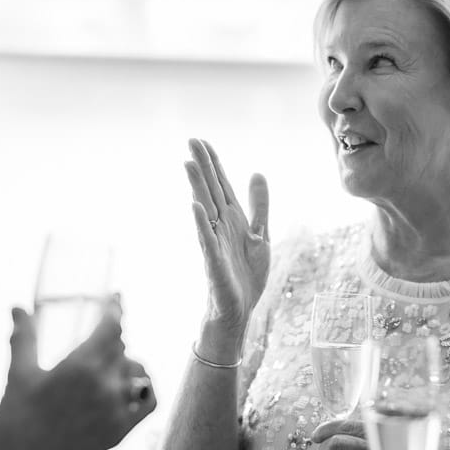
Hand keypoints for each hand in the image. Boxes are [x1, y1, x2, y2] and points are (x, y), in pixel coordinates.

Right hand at [0, 304, 156, 449]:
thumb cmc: (16, 419)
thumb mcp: (19, 374)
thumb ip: (24, 337)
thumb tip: (16, 307)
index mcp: (82, 366)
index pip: (111, 326)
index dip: (115, 308)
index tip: (116, 297)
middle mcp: (106, 385)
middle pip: (121, 347)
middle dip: (111, 336)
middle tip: (100, 333)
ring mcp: (117, 410)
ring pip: (136, 371)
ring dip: (125, 361)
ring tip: (110, 362)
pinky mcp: (121, 431)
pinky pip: (148, 401)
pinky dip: (145, 388)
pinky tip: (134, 384)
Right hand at [185, 138, 269, 333]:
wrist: (240, 309)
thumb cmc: (246, 274)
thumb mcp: (260, 234)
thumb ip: (259, 205)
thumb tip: (257, 173)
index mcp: (232, 218)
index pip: (221, 185)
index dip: (214, 163)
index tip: (202, 141)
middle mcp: (220, 226)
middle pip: (211, 191)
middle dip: (203, 166)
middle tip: (191, 140)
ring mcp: (215, 243)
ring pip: (205, 210)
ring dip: (198, 187)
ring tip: (189, 164)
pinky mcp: (214, 263)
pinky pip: (206, 240)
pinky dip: (201, 223)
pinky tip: (196, 206)